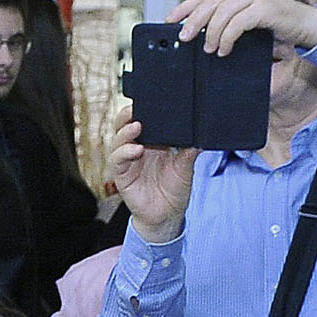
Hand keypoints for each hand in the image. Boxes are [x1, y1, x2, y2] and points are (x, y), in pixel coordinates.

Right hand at [104, 105, 200, 246]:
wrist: (168, 216)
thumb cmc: (174, 191)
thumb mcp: (186, 167)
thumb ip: (189, 150)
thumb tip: (200, 132)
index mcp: (152, 142)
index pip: (142, 120)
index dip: (141, 109)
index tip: (148, 99)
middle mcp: (137, 148)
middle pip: (124, 125)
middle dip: (127, 115)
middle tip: (135, 107)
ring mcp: (128, 161)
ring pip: (117, 140)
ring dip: (125, 132)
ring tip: (137, 126)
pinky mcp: (122, 176)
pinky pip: (117, 161)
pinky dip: (124, 153)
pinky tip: (136, 150)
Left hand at [166, 0, 316, 60]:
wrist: (304, 24)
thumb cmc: (273, 25)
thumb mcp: (245, 21)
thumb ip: (226, 22)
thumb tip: (199, 35)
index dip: (184, 8)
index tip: (169, 21)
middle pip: (209, 3)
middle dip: (193, 21)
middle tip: (185, 38)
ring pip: (222, 13)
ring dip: (212, 34)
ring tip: (209, 49)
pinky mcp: (264, 8)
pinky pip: (238, 23)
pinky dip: (227, 38)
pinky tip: (224, 49)